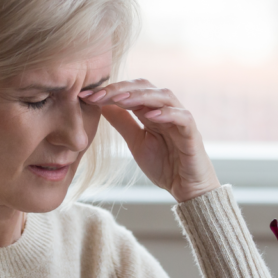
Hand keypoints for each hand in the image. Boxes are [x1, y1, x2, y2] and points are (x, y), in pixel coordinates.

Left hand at [80, 79, 220, 202]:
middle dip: (120, 89)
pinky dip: (168, 113)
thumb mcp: (136, 142)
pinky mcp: (193, 134)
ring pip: (163, 96)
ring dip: (141, 96)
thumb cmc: (165, 165)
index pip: (131, 91)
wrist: (186, 189)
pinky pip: (183, 117)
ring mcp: (181, 120)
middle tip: (97, 95)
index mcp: (152, 111)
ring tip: (120, 99)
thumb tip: (102, 105)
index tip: (85, 96)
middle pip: (145, 87)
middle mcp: (166, 110)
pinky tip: (150, 115)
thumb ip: (123, 123)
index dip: (109, 90)